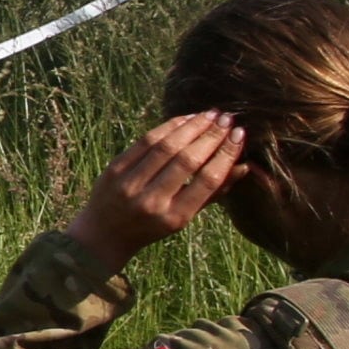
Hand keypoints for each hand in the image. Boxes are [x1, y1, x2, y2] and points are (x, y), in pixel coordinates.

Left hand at [63, 113, 244, 275]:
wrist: (104, 233)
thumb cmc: (152, 226)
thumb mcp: (183, 218)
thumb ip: (212, 194)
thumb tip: (243, 167)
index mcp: (174, 217)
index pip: (207, 180)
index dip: (225, 154)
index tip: (239, 135)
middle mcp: (152, 201)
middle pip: (187, 160)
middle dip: (211, 136)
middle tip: (228, 119)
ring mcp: (130, 184)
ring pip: (166, 146)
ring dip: (192, 126)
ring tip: (210, 114)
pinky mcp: (114, 169)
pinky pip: (145, 141)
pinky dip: (168, 126)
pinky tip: (186, 119)